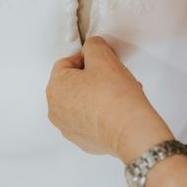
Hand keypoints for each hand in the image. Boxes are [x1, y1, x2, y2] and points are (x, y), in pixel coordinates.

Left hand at [47, 36, 172, 161]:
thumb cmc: (115, 97)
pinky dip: (99, 113)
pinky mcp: (83, 140)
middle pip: (73, 83)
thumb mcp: (103, 56)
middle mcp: (56, 110)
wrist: (131, 130)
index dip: (87, 58)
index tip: (101, 62)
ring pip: (81, 101)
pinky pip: (88, 119)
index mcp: (55, 88)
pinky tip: (115, 110)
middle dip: (92, 77)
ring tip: (117, 94)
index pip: (66, 62)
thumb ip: (93, 45)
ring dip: (96, 94)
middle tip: (111, 77)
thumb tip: (92, 48)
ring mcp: (68, 128)